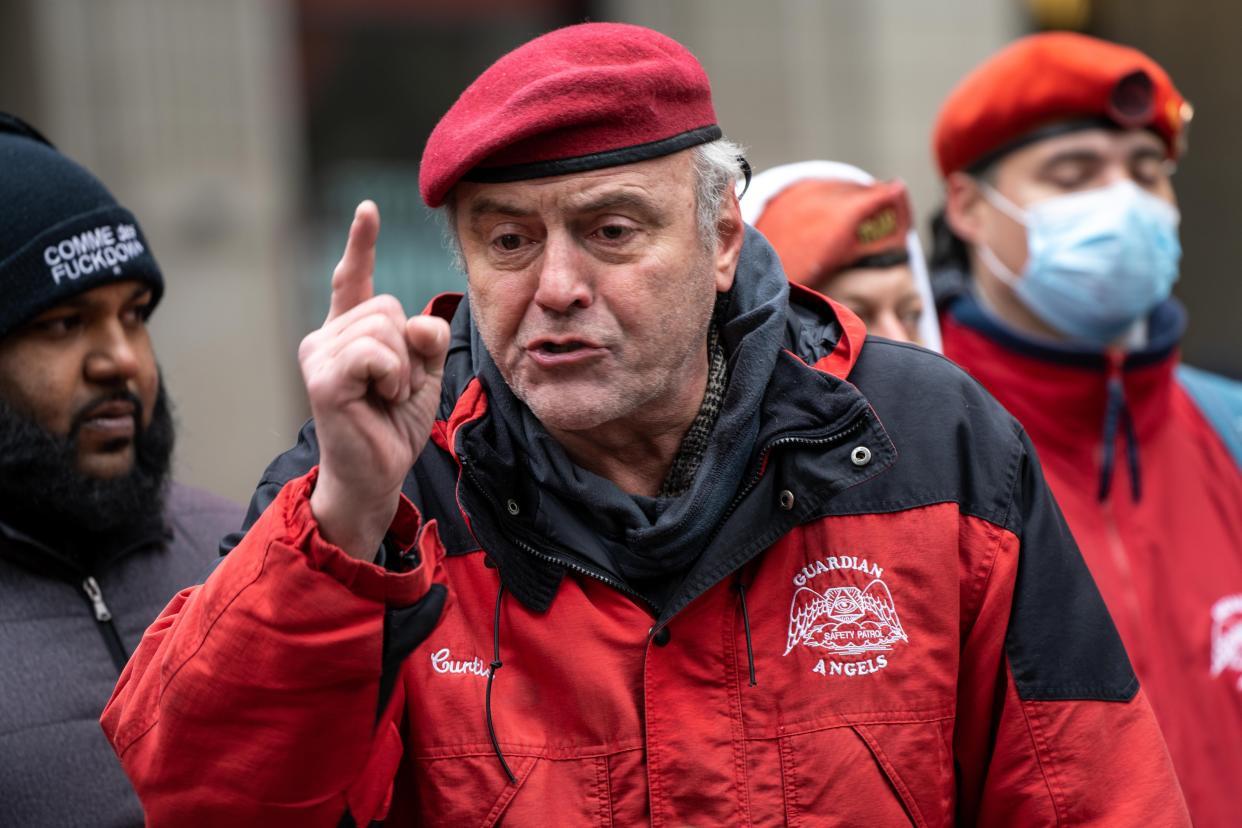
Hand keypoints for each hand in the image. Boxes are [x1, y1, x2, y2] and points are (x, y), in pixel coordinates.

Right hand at [299, 201, 450, 559]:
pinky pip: (376, 353)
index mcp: (347, 332)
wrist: (377, 474)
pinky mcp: (324, 377)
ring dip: (403, 367)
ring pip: (385, 326)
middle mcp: (326, 336)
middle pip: (388, 305)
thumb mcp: (423, 372)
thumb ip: (425, 338)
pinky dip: (393, 376)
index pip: (352, 278)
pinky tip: (381, 399)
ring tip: (387, 396)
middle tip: (396, 388)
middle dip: (410, 348)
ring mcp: (320, 355)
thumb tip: (419, 322)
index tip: (369, 209)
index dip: (361, 243)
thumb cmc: (395, 424)